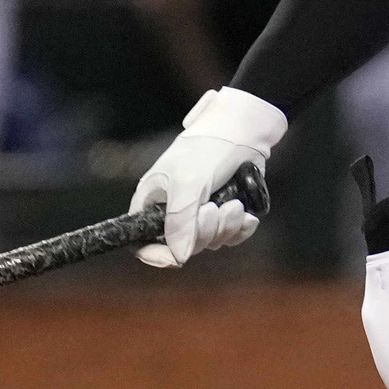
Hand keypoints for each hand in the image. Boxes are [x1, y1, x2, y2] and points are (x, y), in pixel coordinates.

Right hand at [130, 85, 286, 267]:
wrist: (246, 130)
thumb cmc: (208, 147)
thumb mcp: (189, 184)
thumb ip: (180, 222)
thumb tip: (179, 257)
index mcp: (152, 201)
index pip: (142, 241)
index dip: (156, 254)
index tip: (175, 259)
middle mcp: (173, 210)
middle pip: (183, 245)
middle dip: (204, 232)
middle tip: (214, 209)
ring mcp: (200, 211)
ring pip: (210, 241)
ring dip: (226, 227)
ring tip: (234, 204)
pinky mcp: (225, 211)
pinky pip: (230, 236)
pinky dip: (240, 228)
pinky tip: (247, 213)